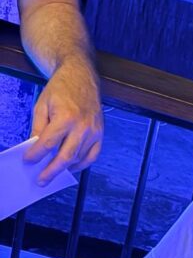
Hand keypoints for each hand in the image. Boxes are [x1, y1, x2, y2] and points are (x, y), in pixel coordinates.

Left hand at [24, 57, 102, 183]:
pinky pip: (92, 156)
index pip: (48, 143)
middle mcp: (82, 127)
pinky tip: (70, 167)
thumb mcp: (42, 105)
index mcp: (66, 117)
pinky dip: (81, 164)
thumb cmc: (60, 90)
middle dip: (51, 171)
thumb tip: (35, 148)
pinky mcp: (100, 134)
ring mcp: (94, 132)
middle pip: (65, 157)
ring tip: (52, 173)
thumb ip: (39, 127)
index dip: (36, 155)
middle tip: (41, 180)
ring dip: (65, 168)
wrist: (81, 77)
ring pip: (78, 158)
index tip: (27, 161)